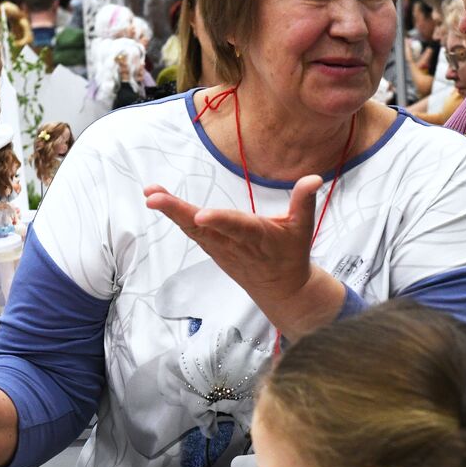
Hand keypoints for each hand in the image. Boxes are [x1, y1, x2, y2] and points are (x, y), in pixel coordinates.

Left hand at [144, 175, 320, 309]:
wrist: (281, 290)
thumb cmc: (291, 254)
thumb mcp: (303, 227)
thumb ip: (304, 200)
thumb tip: (314, 176)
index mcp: (256, 236)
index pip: (235, 226)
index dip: (218, 220)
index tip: (200, 215)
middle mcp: (233, 243)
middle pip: (202, 228)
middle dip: (177, 212)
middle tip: (153, 198)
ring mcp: (219, 248)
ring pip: (191, 230)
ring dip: (170, 211)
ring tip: (150, 193)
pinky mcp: (213, 249)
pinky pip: (191, 232)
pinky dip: (174, 216)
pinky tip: (158, 200)